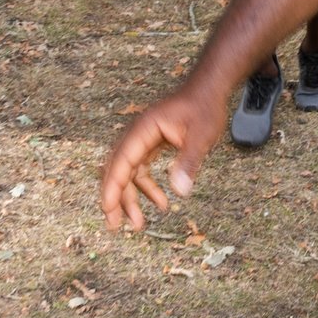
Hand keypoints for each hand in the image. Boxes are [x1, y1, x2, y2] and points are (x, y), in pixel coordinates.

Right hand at [98, 88, 226, 230]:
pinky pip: (141, 168)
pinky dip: (146, 186)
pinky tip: (161, 202)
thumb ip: (189, 161)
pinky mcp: (151, 142)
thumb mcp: (202, 135)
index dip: (113, 187)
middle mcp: (138, 133)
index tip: (108, 210)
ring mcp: (143, 138)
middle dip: (116, 197)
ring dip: (132, 196)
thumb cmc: (204, 108)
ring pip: (129, 171)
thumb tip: (180, 191)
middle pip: (118, 168)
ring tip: (139, 224)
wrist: (208, 90)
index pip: (121, 161)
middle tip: (116, 226)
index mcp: (144, 128)